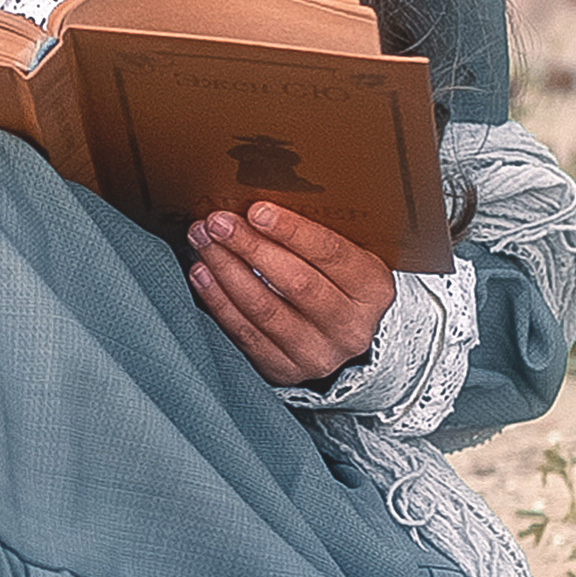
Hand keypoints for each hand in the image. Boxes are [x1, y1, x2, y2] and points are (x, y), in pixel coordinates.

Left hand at [185, 203, 395, 387]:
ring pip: (265, 309)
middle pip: (295, 282)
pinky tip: (203, 275)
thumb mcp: (345, 260)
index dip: (291, 231)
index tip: (256, 210)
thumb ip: (314, 238)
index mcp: (372, 289)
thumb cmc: (336, 284)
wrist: (339, 338)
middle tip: (218, 223)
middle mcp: (351, 327)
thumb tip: (258, 207)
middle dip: (250, 247)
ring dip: (227, 271)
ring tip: (204, 243)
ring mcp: (318, 354)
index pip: (331, 253)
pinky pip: (245, 333)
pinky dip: (219, 301)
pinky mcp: (285, 370)